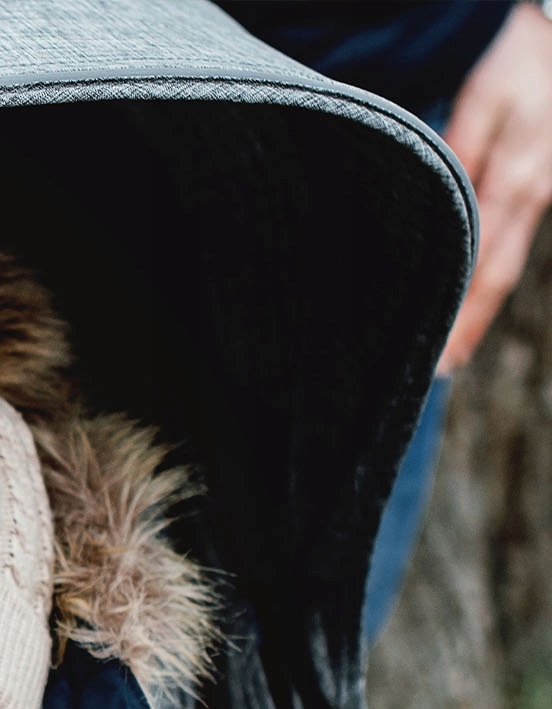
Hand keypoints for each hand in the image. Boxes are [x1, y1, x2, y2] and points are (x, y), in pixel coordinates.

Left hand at [440, 2, 551, 371]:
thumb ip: (457, 154)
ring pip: (504, 268)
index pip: (482, 262)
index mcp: (514, 180)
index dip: (459, 309)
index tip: (434, 349)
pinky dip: (486, 284)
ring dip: (476, 313)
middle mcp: (531, 197)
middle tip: (437, 372)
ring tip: (450, 357)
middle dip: (465, 327)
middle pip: (494, 277)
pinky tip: (468, 307)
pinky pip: (509, 249)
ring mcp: (538, 197)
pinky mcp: (535, 194)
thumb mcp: (482, 103)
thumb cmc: (511, 71)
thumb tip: (435, 203)